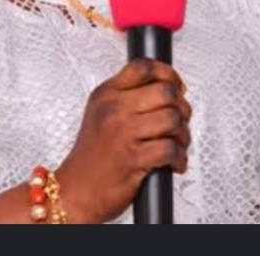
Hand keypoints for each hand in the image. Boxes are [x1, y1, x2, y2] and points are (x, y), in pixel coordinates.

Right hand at [54, 58, 191, 223]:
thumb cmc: (93, 157)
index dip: (168, 73)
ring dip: (183, 134)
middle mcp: (114, 110)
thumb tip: (168, 88)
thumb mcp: (101, 113)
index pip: (142, 67)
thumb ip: (128, 97)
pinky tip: (173, 162)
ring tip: (177, 143)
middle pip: (165, 92)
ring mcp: (122, 133)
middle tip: (180, 120)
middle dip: (182, 107)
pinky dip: (179, 157)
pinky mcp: (132, 158)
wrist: (76, 191)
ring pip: (173, 118)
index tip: (177, 85)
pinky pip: (170, 149)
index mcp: (106, 94)